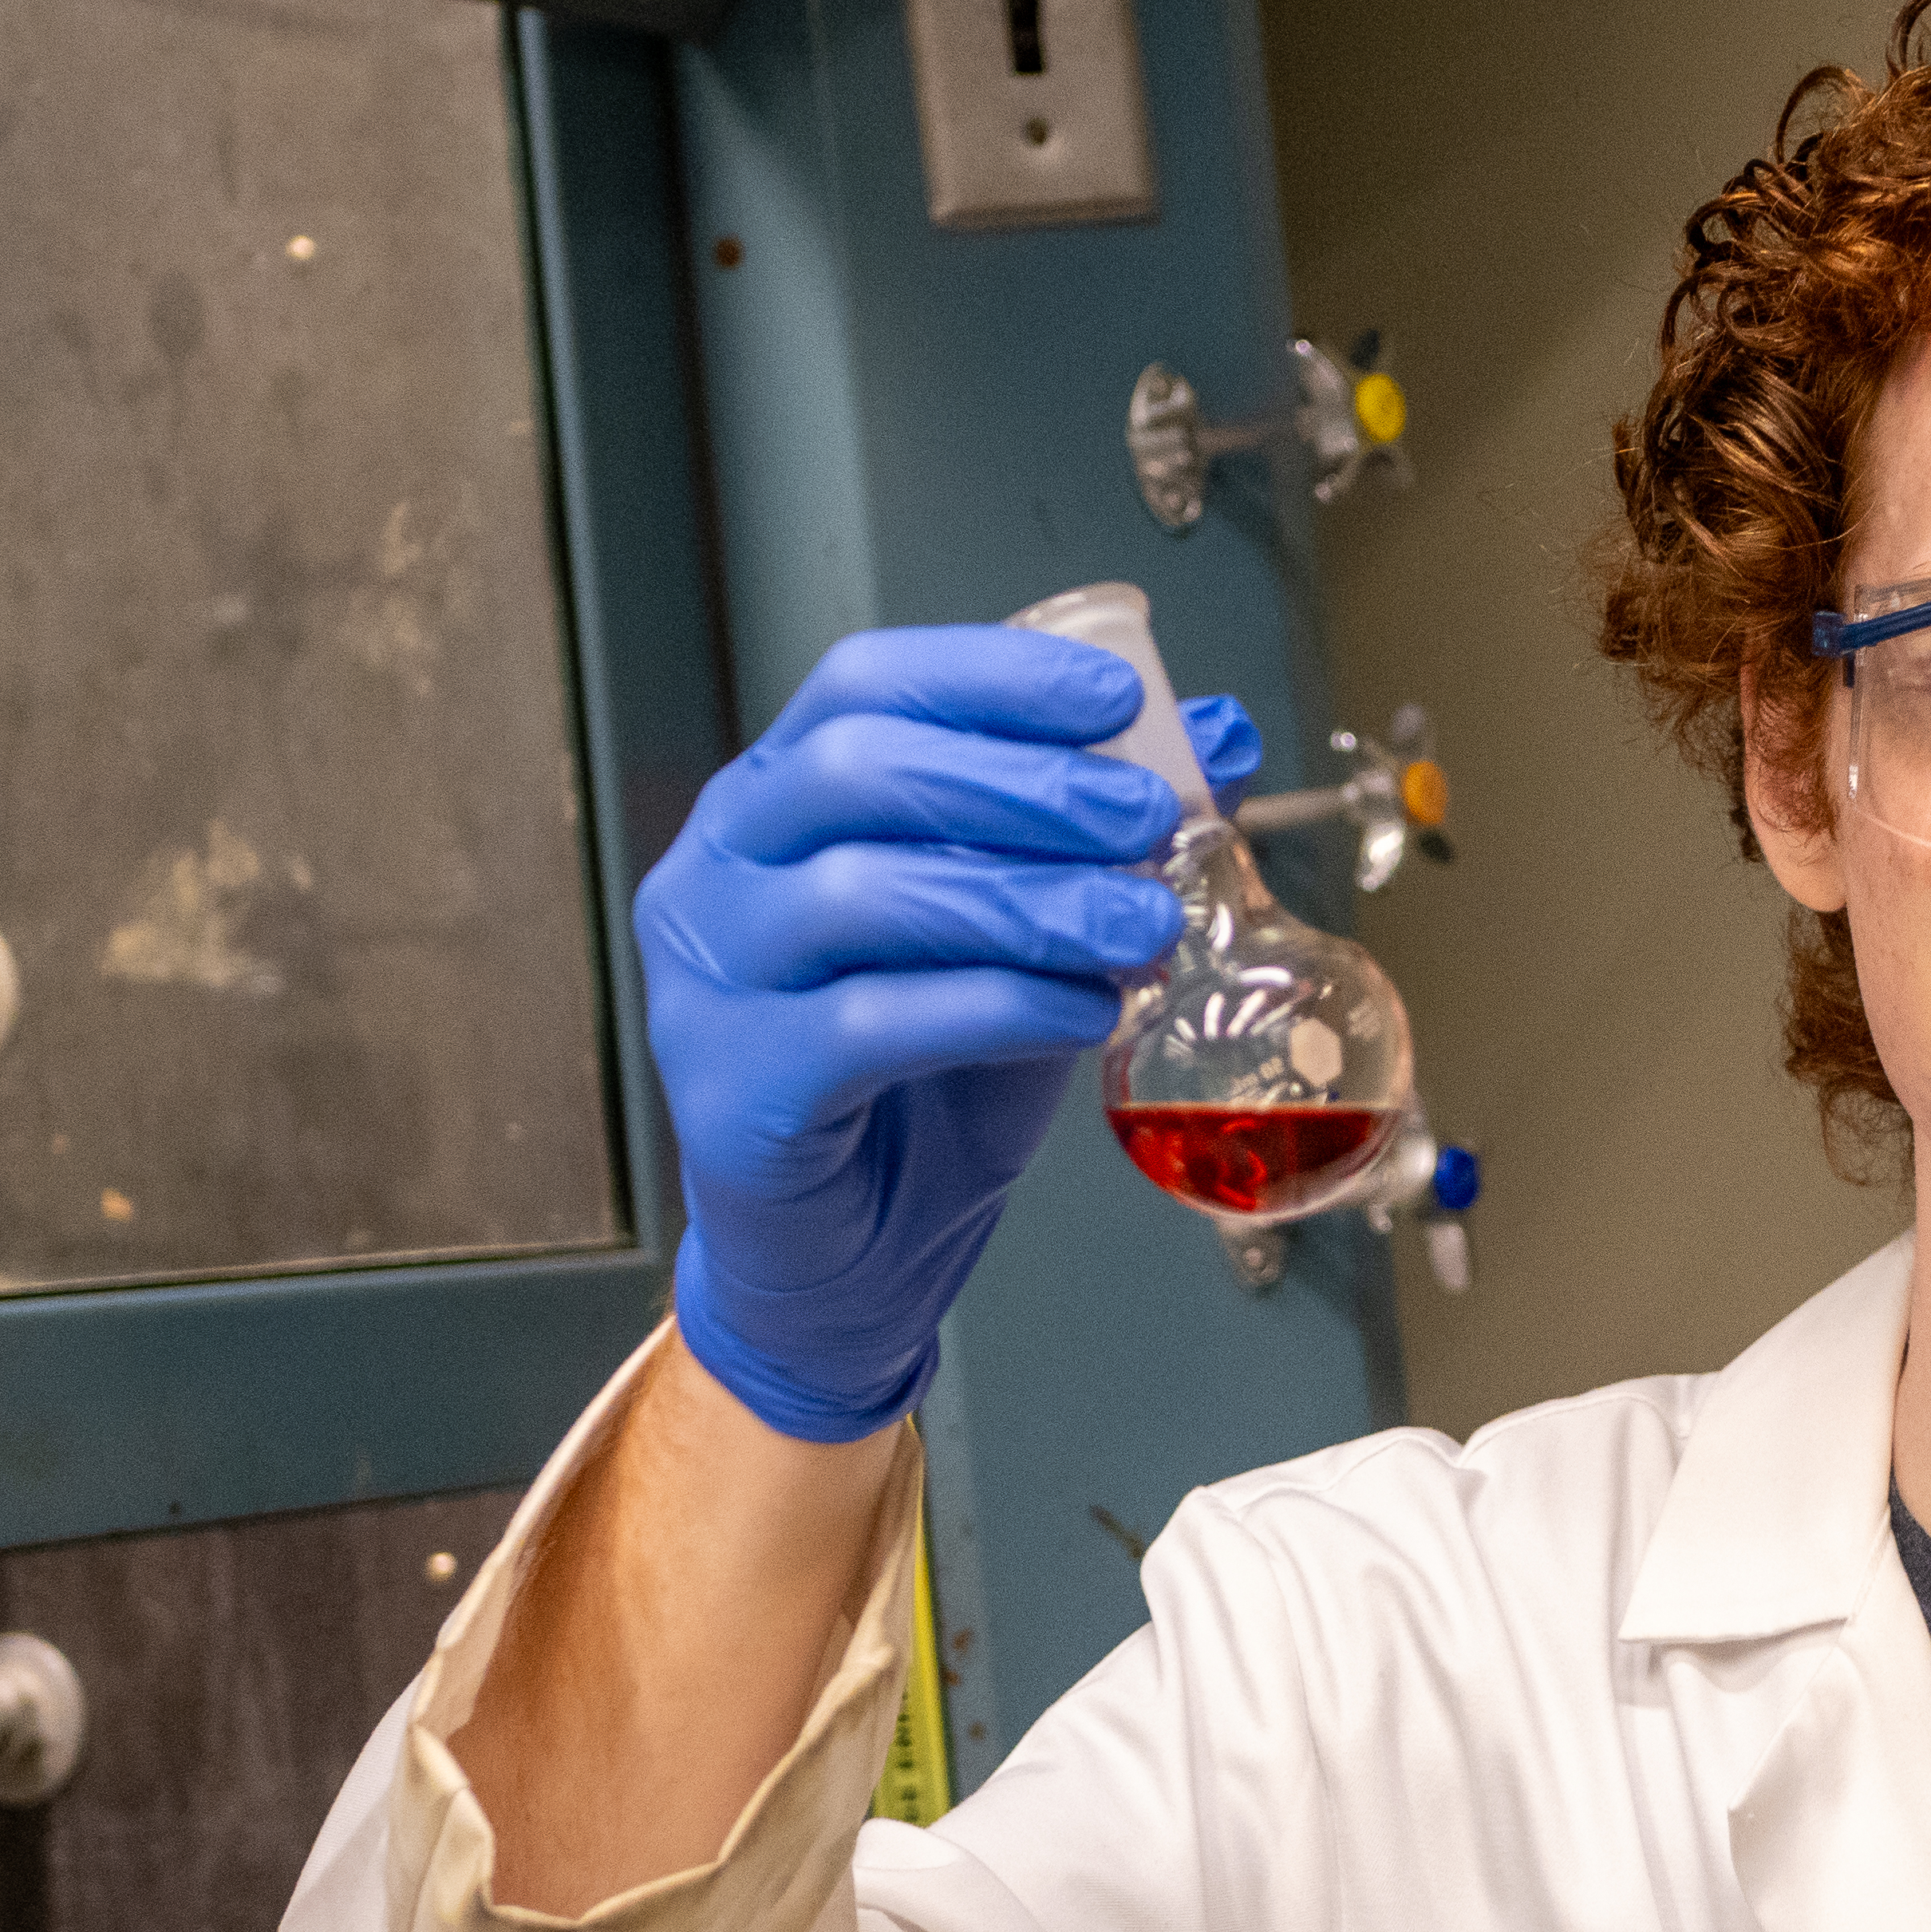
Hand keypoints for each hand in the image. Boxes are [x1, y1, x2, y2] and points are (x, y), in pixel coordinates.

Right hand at [637, 625, 1265, 1439]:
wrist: (855, 1255)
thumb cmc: (927, 1081)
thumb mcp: (1030, 939)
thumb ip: (1103, 838)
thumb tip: (1222, 736)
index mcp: (776, 801)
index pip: (863, 686)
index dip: (989, 676)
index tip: (1117, 696)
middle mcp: (717, 871)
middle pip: (856, 773)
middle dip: (1023, 786)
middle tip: (1148, 819)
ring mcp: (708, 981)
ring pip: (862, 895)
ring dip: (1027, 901)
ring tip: (1143, 929)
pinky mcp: (732, 1089)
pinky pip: (868, 1024)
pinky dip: (995, 1007)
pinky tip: (1082, 1014)